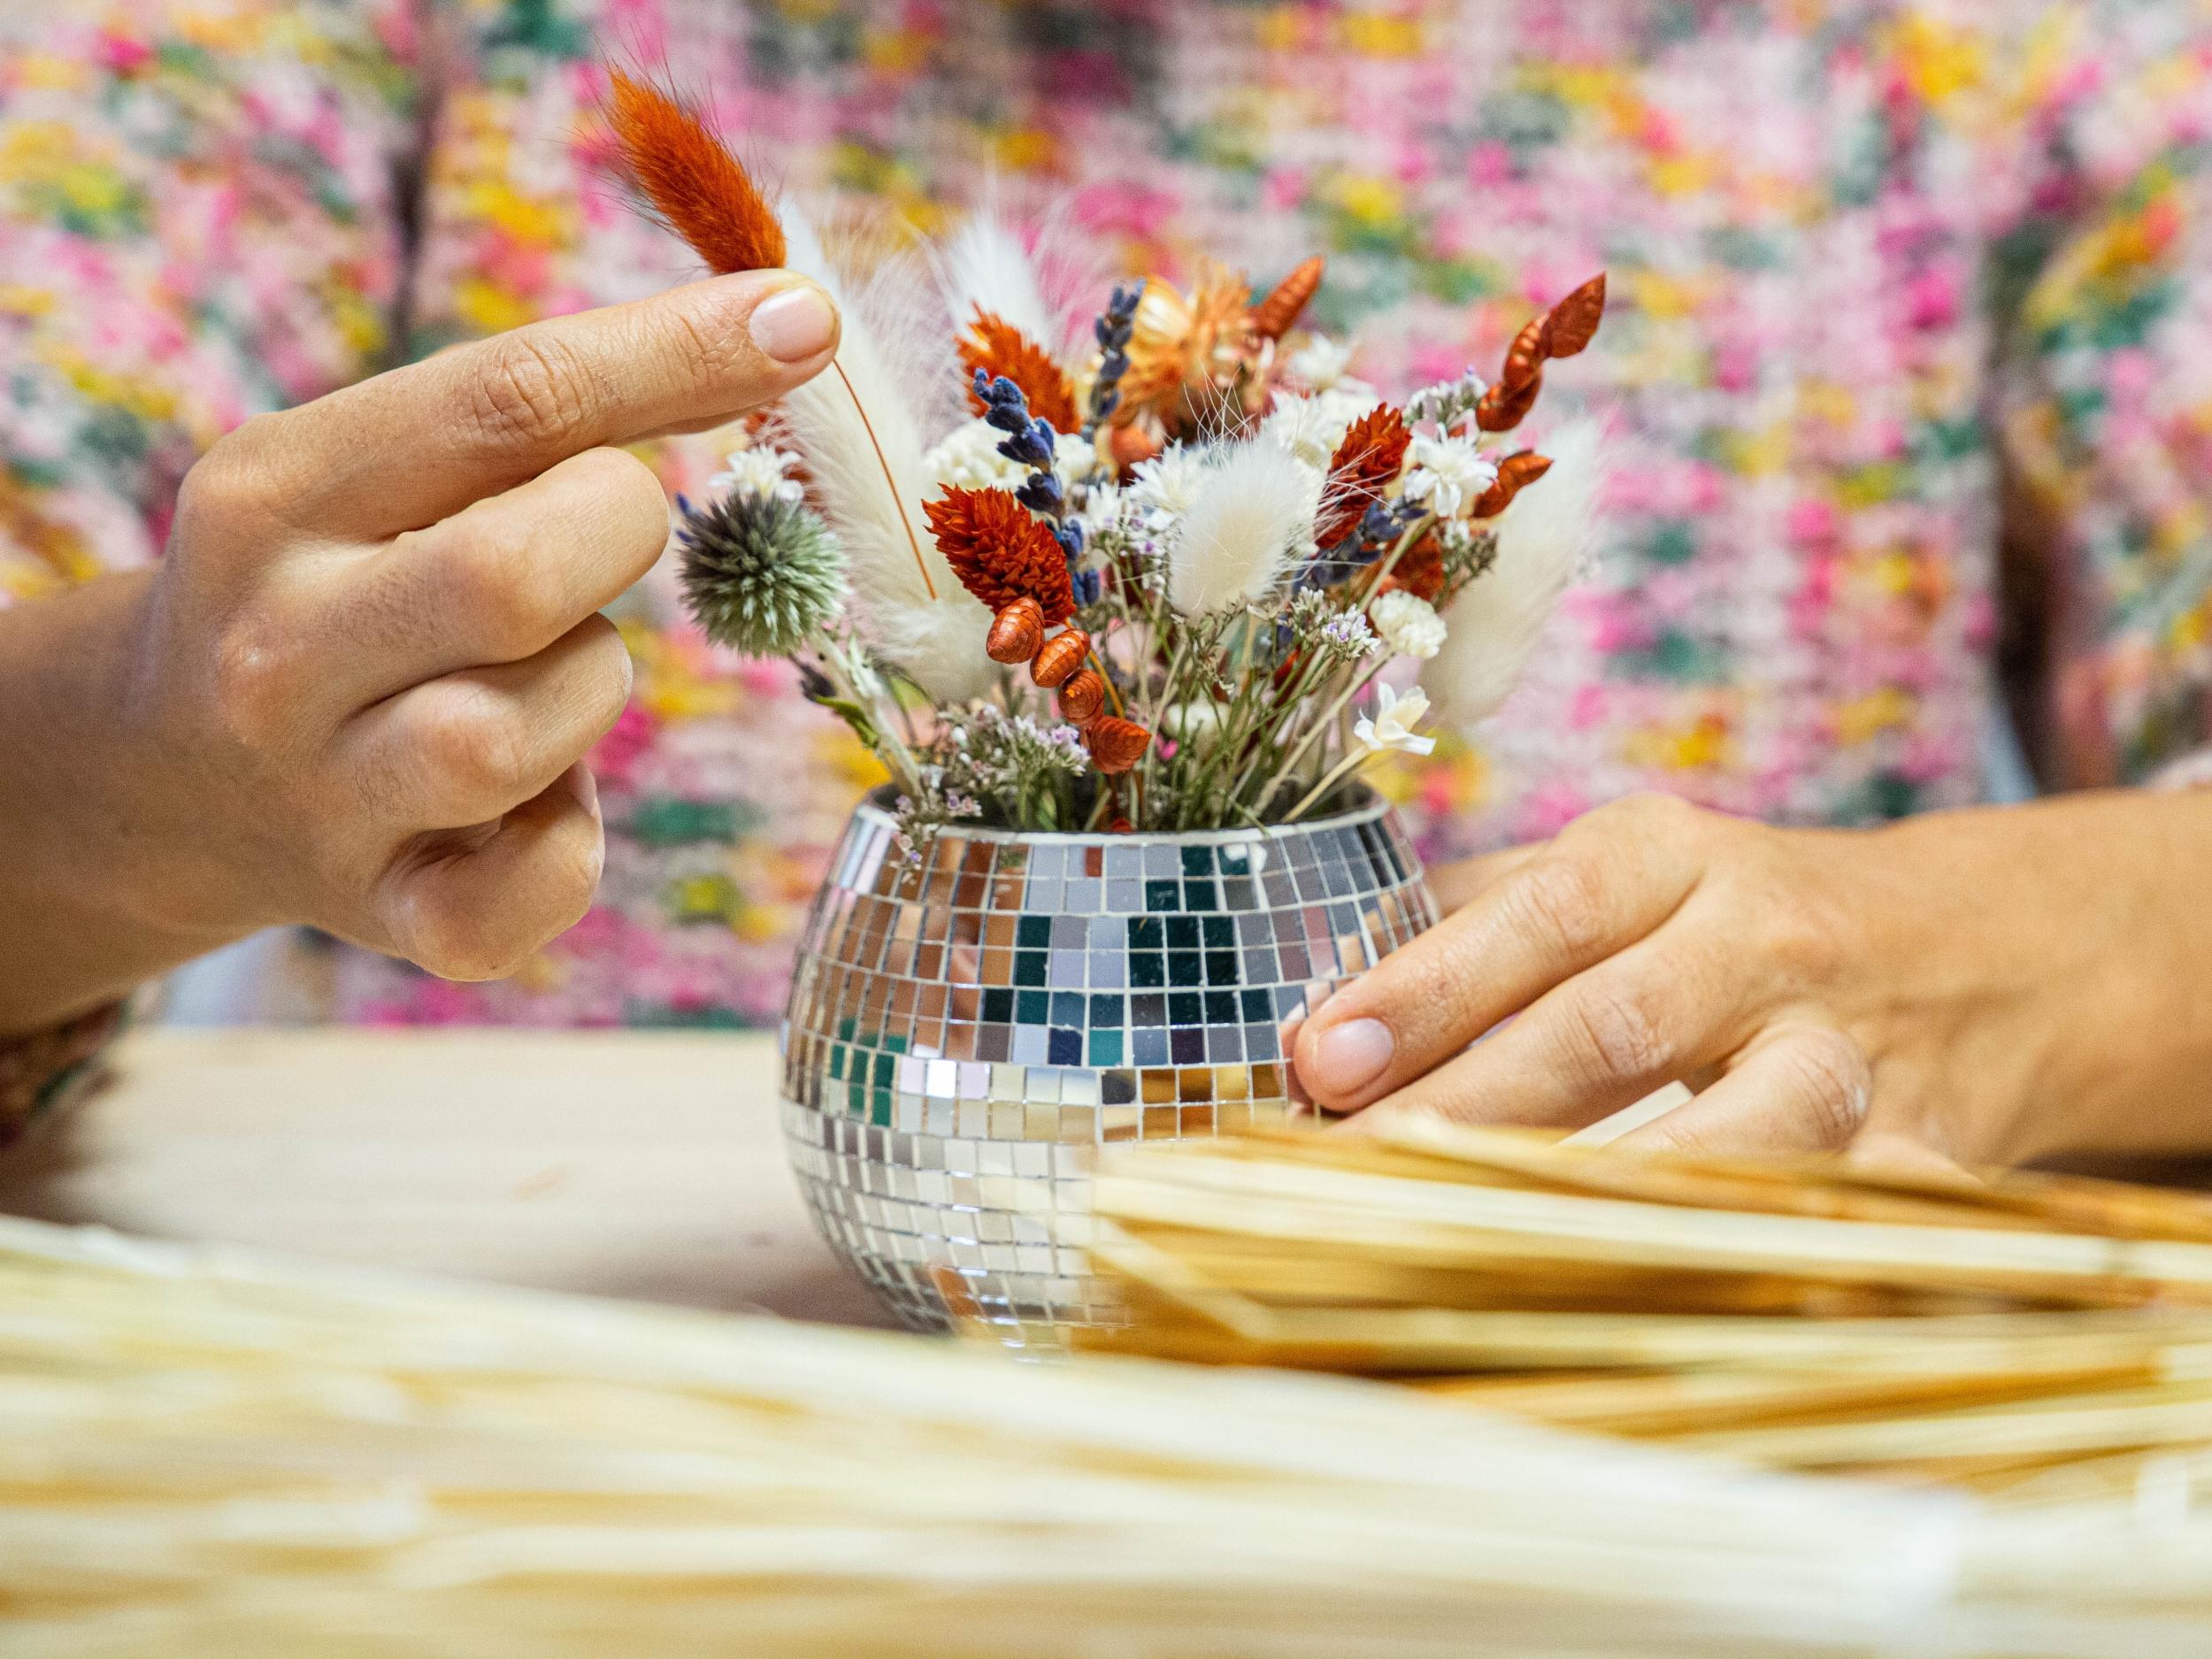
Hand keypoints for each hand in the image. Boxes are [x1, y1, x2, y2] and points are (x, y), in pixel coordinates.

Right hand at [0, 271, 838, 1033]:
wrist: (170, 775)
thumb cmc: (345, 589)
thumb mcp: (380, 473)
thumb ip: (544, 416)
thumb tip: (778, 328)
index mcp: (278, 494)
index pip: (506, 401)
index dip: (677, 355)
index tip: (801, 319)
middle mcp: (279, 646)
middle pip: (517, 578)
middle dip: (613, 543)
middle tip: (595, 544)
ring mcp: (324, 795)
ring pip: (522, 734)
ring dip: (589, 694)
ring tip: (538, 682)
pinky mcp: (391, 915)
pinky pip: (547, 881)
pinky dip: (578, 840)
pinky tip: (536, 802)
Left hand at [1292, 790, 2211, 1168]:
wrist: (1977, 953)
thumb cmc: (1730, 920)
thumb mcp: (1620, 874)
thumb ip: (1477, 918)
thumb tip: (1318, 991)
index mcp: (1667, 856)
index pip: (1536, 915)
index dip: (1425, 988)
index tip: (1323, 1059)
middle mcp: (1761, 940)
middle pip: (1614, 1025)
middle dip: (1476, 1105)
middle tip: (1358, 1169)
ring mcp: (1850, 1049)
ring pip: (1747, 1125)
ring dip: (1616, 1188)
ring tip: (1491, 1238)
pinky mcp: (1925, 1149)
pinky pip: (1852, 1211)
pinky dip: (1774, 1257)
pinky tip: (1662, 1303)